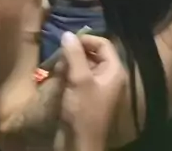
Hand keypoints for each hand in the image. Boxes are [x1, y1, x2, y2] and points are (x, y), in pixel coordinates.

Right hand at [61, 33, 122, 150]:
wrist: (78, 144)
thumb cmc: (83, 111)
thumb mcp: (79, 80)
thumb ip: (74, 55)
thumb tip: (67, 33)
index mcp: (114, 70)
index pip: (104, 44)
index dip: (87, 39)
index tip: (68, 39)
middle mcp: (108, 76)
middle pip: (93, 54)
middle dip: (76, 52)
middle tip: (60, 54)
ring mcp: (96, 87)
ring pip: (83, 65)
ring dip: (69, 63)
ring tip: (57, 66)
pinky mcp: (84, 96)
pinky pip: (77, 77)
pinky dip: (68, 74)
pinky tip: (57, 75)